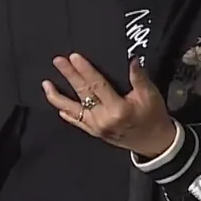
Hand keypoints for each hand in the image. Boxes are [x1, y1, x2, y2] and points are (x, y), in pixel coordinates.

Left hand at [43, 54, 178, 158]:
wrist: (155, 143)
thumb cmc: (154, 116)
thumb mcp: (151, 95)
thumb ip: (139, 77)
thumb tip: (132, 59)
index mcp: (118, 109)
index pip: (97, 85)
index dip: (85, 70)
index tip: (74, 57)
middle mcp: (103, 119)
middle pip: (82, 94)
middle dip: (69, 75)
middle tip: (57, 61)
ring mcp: (96, 128)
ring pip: (73, 110)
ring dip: (58, 97)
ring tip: (46, 84)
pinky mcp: (94, 133)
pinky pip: (77, 122)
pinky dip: (66, 113)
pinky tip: (58, 106)